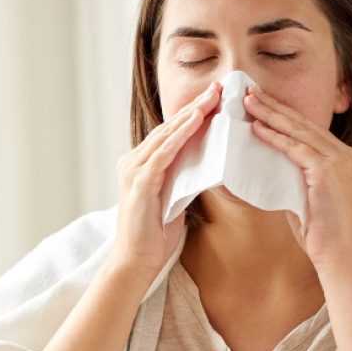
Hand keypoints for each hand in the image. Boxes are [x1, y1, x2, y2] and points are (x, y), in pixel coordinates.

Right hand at [110, 81, 221, 281]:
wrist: (136, 262)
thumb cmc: (156, 236)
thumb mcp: (174, 199)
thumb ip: (183, 179)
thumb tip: (207, 164)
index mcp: (140, 165)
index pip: (170, 134)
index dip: (192, 116)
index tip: (214, 99)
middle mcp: (133, 162)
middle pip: (169, 128)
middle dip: (195, 107)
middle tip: (218, 88)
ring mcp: (134, 170)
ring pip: (167, 135)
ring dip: (191, 114)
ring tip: (212, 97)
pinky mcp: (140, 181)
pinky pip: (164, 152)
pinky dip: (181, 135)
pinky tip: (197, 120)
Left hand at [243, 86, 351, 273]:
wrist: (338, 256)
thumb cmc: (320, 233)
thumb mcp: (307, 195)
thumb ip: (296, 175)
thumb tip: (270, 163)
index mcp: (343, 158)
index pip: (308, 130)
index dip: (283, 114)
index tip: (261, 102)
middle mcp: (346, 154)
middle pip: (303, 124)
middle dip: (274, 106)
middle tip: (249, 91)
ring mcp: (340, 161)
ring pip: (299, 131)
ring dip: (270, 115)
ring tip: (247, 102)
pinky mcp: (329, 172)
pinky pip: (296, 149)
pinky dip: (275, 137)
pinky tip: (257, 128)